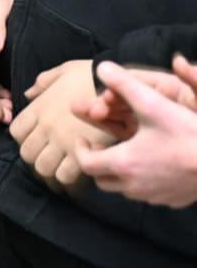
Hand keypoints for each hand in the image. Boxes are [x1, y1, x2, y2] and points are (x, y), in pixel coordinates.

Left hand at [10, 59, 110, 189]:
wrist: (119, 88)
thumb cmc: (93, 75)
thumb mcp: (65, 70)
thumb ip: (44, 82)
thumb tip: (29, 94)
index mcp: (40, 108)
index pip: (16, 132)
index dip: (24, 137)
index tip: (36, 137)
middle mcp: (46, 128)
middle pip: (27, 154)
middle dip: (37, 156)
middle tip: (50, 154)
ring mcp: (63, 143)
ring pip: (44, 168)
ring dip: (53, 168)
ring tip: (64, 164)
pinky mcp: (83, 155)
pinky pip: (66, 176)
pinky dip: (71, 175)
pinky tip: (80, 168)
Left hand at [76, 60, 196, 207]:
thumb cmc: (189, 133)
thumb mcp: (154, 104)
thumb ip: (124, 84)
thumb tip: (101, 67)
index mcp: (124, 163)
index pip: (86, 164)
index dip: (80, 150)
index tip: (84, 138)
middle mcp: (135, 186)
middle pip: (101, 181)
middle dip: (97, 163)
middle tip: (102, 146)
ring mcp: (155, 197)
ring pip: (124, 190)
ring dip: (118, 173)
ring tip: (125, 152)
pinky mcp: (173, 200)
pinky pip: (147, 194)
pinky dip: (141, 181)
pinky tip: (152, 164)